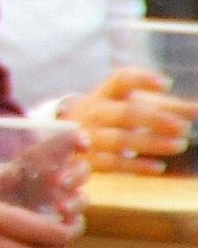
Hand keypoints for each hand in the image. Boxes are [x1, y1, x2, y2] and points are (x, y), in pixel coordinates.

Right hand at [61, 70, 194, 173]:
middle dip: (154, 120)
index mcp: (105, 94)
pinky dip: (136, 166)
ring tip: (179, 145)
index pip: (120, 80)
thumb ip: (166, 108)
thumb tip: (197, 111)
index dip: (141, 80)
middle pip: (124, 114)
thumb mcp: (130, 106)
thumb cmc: (109, 118)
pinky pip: (113, 163)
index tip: (166, 84)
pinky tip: (159, 167)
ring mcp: (89, 136)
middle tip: (183, 127)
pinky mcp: (90, 159)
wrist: (62, 137)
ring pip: (119, 140)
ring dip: (150, 143)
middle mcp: (95, 112)